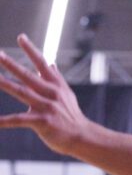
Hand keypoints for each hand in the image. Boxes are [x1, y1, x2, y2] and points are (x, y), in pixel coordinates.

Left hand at [0, 34, 88, 154]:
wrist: (82, 136)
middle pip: (28, 75)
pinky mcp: (42, 122)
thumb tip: (51, 63)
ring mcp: (47, 106)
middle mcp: (50, 93)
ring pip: (22, 92)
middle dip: (11, 64)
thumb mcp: (67, 94)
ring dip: (5, 84)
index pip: (42, 63)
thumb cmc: (72, 115)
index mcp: (55, 85)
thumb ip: (56, 78)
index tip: (21, 37)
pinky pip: (20, 120)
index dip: (31, 50)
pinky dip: (5, 121)